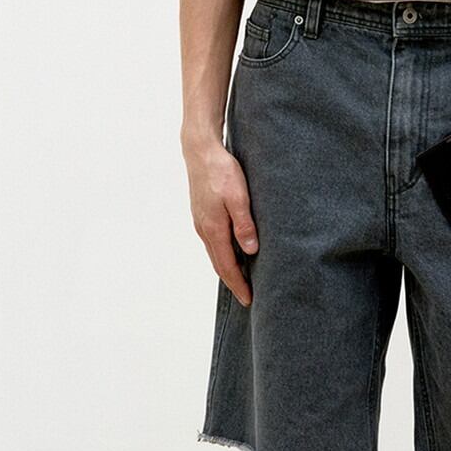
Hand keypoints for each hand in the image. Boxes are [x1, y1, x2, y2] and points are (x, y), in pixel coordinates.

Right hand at [188, 140, 258, 307]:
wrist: (200, 151)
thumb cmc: (221, 171)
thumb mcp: (239, 197)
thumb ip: (244, 225)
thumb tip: (250, 251)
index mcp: (213, 229)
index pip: (227, 266)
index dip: (239, 285)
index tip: (249, 300)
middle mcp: (204, 230)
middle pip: (219, 264)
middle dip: (233, 282)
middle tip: (248, 296)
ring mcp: (201, 222)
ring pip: (215, 253)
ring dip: (228, 268)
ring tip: (243, 279)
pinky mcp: (202, 214)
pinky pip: (213, 242)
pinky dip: (223, 254)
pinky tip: (234, 252)